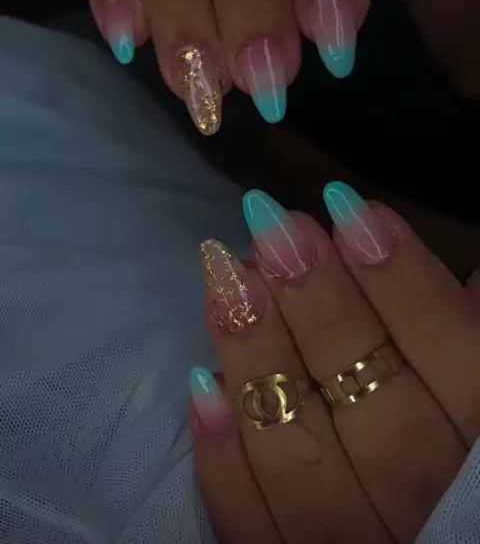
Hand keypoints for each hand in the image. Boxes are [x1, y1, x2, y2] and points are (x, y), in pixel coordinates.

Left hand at [191, 182, 479, 541]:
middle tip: (276, 230)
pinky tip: (201, 387)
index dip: (404, 283)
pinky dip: (226, 463)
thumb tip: (465, 272)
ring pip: (306, 455)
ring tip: (225, 277)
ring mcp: (354, 541)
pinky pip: (255, 527)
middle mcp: (425, 498)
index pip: (457, 361)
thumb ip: (468, 333)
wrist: (425, 532)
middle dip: (321, 308)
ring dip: (260, 363)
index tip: (349, 208)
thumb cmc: (450, 432)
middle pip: (374, 402)